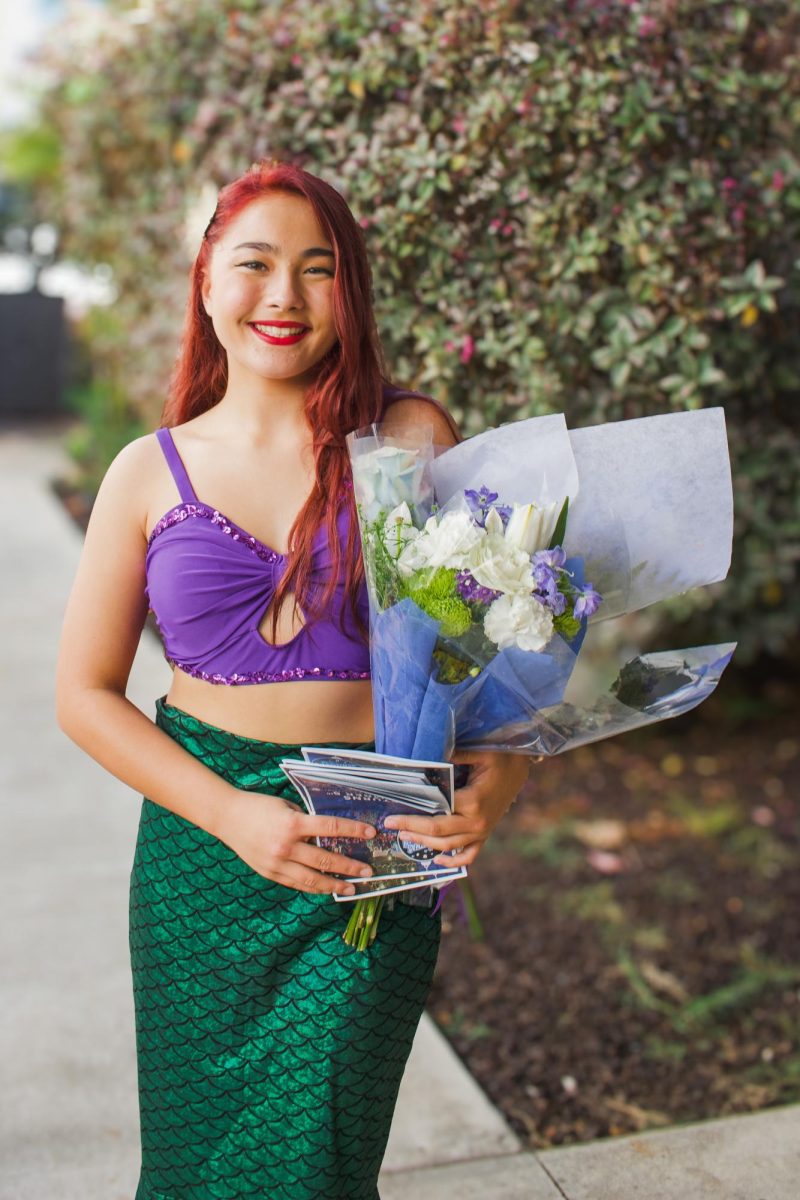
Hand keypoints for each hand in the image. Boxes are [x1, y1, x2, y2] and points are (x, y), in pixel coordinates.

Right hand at [216, 788, 376, 895]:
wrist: (227, 817)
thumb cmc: (259, 806)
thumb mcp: (287, 806)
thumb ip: (305, 821)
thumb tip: (327, 832)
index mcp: (293, 824)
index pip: (331, 828)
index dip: (353, 830)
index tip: (370, 833)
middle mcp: (286, 846)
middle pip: (325, 859)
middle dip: (349, 867)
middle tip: (367, 871)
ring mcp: (277, 863)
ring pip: (311, 879)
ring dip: (334, 885)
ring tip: (351, 889)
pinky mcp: (270, 873)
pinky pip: (296, 884)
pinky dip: (313, 887)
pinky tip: (326, 888)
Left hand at [382, 750, 529, 868]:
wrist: (522, 767)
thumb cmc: (500, 757)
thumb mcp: (478, 752)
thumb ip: (452, 757)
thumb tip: (424, 762)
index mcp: (473, 801)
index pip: (435, 813)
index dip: (412, 816)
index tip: (392, 815)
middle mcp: (477, 822)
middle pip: (438, 832)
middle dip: (411, 830)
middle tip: (390, 826)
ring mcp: (482, 831)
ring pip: (449, 846)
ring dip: (425, 844)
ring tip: (405, 837)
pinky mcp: (485, 834)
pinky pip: (469, 855)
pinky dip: (453, 861)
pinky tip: (437, 861)